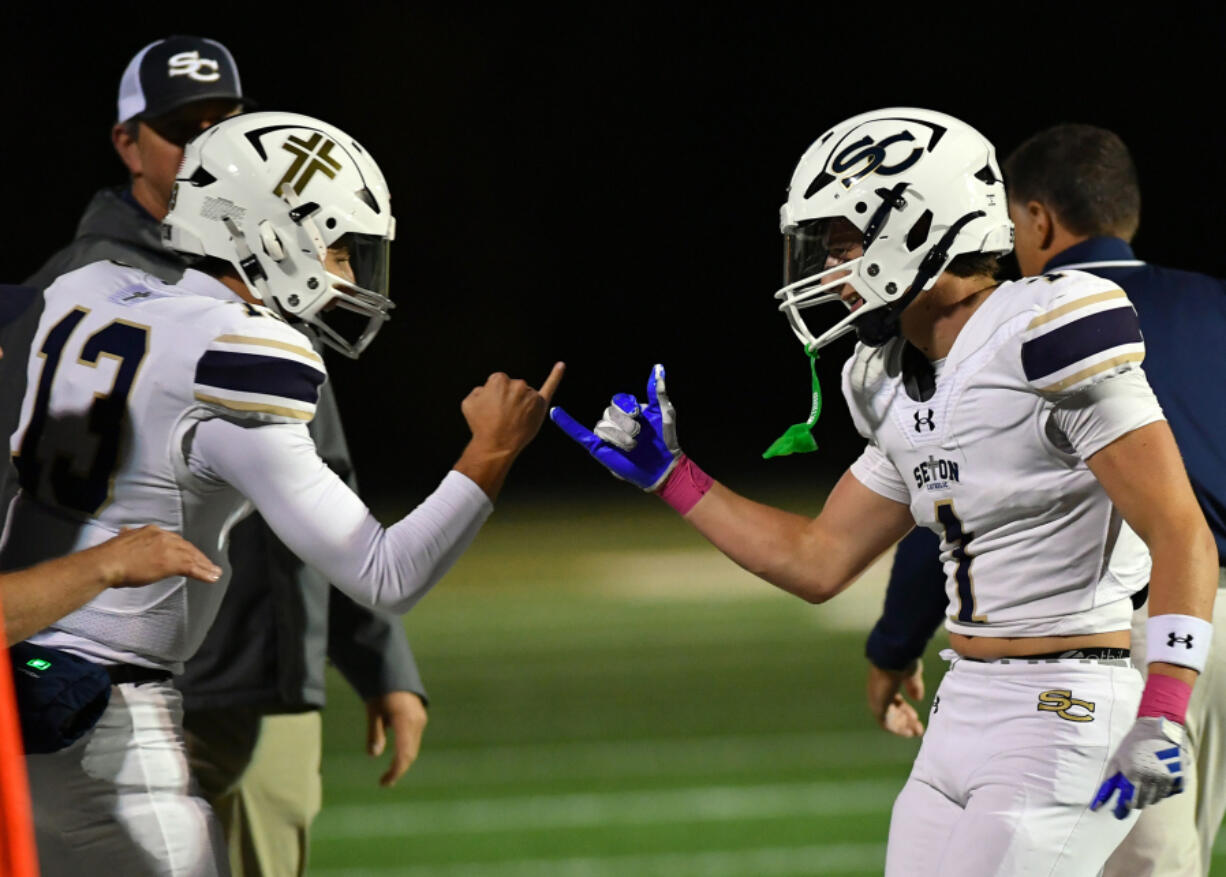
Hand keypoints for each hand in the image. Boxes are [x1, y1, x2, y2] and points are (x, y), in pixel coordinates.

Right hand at [92, 525, 221, 586]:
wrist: (106, 562)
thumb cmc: (109, 556)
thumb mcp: (122, 541)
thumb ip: (129, 537)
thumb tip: (125, 532)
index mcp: (151, 531)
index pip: (175, 540)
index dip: (185, 548)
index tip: (191, 555)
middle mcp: (163, 536)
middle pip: (187, 547)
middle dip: (199, 556)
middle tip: (209, 564)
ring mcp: (169, 549)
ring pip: (192, 557)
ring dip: (206, 566)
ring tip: (215, 573)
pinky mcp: (171, 562)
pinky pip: (192, 568)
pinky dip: (204, 573)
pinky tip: (212, 578)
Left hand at [366, 691, 427, 787]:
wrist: (395, 671)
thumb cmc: (381, 690)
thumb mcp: (373, 711)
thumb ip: (375, 733)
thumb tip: (374, 755)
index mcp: (404, 721)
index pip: (403, 754)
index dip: (395, 771)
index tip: (384, 783)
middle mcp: (416, 722)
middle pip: (410, 753)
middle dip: (398, 769)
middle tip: (384, 782)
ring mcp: (420, 720)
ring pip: (413, 747)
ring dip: (402, 761)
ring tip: (389, 772)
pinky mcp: (420, 718)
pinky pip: (414, 739)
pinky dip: (406, 750)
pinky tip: (396, 755)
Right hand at [461, 363, 564, 458]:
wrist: (497, 446)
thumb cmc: (481, 425)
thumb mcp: (469, 403)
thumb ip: (479, 390)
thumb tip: (488, 389)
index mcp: (499, 379)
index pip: (498, 382)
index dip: (494, 396)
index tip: (492, 408)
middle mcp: (517, 384)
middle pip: (513, 387)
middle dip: (507, 399)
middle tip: (501, 416)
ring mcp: (530, 394)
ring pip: (525, 394)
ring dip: (519, 404)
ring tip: (512, 420)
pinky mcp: (541, 404)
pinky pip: (550, 386)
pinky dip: (556, 375)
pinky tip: (561, 365)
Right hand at [551, 363, 680, 489]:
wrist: (663, 465)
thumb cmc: (665, 439)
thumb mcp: (664, 411)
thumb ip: (658, 390)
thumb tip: (658, 368)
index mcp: (627, 410)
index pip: (618, 401)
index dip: (627, 407)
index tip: (639, 415)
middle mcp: (614, 420)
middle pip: (609, 413)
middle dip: (626, 425)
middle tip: (638, 436)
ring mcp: (606, 435)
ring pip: (603, 426)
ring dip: (619, 437)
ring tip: (632, 446)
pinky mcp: (599, 447)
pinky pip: (579, 433)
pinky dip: (566, 423)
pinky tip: (556, 412)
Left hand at [867, 659, 924, 737]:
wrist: (891, 659)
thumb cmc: (901, 662)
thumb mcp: (911, 675)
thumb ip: (914, 686)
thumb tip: (918, 698)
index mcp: (885, 683)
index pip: (893, 701)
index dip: (904, 710)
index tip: (916, 717)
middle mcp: (879, 693)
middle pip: (891, 711)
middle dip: (905, 720)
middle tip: (918, 729)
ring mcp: (877, 700)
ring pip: (889, 719)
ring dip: (903, 727)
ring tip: (917, 732)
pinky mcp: (878, 707)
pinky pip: (886, 723)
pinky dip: (898, 729)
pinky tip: (909, 733)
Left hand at [1091, 716, 1188, 818]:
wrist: (1157, 728)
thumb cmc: (1132, 744)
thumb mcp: (1116, 762)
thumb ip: (1107, 784)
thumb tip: (1095, 806)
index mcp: (1134, 775)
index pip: (1128, 804)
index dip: (1122, 809)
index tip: (1118, 812)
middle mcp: (1152, 780)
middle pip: (1143, 803)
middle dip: (1135, 799)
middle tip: (1132, 787)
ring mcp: (1168, 780)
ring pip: (1156, 799)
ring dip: (1149, 793)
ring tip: (1145, 777)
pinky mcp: (1180, 779)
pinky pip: (1170, 793)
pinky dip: (1163, 789)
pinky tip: (1158, 775)